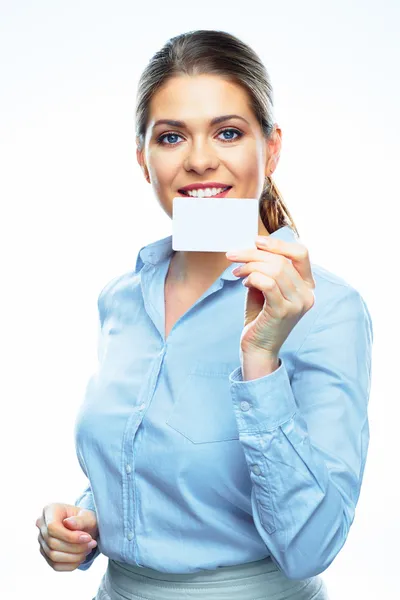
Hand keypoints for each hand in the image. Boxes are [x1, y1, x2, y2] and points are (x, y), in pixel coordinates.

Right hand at [36, 503, 98, 570]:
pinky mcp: (45, 554)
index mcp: (50, 510)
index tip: (87, 538)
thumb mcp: (88, 516)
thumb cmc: (85, 519)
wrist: (85, 527)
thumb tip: (68, 523)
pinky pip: (55, 565)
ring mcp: (42, 541)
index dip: (70, 536)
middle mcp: (41, 525)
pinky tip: (81, 556)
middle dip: (75, 547)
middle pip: (53, 543)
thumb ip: (80, 520)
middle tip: (92, 544)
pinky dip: (71, 564)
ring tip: (88, 549)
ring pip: (53, 556)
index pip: (52, 527)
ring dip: (74, 556)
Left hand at [226, 235, 315, 355]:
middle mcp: (307, 294)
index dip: (278, 243)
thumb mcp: (265, 288)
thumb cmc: (260, 317)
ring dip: (250, 266)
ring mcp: (298, 303)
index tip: (256, 241)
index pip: (301, 254)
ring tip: (237, 272)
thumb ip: (266, 270)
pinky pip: (267, 283)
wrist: (258, 348)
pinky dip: (253, 278)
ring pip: (274, 270)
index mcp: (307, 286)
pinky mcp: (283, 311)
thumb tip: (254, 249)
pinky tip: (244, 283)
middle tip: (233, 256)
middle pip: (281, 260)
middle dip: (253, 254)